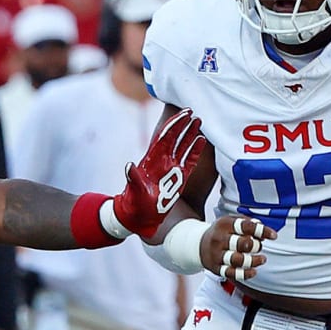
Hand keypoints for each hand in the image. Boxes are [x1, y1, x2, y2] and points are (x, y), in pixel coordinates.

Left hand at [114, 108, 205, 238]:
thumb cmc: (135, 204)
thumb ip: (134, 178)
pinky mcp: (180, 178)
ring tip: (199, 121)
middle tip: (194, 112)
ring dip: (191, 134)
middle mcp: (163, 161)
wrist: (139, 217)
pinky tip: (202, 140)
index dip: (174, 124)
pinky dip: (196, 150)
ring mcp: (172, 168)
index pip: (165, 137)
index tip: (184, 114)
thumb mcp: (134, 191)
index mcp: (153, 160)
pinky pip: (189, 160)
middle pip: (175, 138)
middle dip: (184, 124)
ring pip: (183, 146)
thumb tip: (128, 165)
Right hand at [202, 215, 276, 280]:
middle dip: (256, 245)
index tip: (273, 236)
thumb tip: (263, 231)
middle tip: (259, 246)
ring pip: (238, 260)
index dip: (262, 231)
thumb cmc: (221, 232)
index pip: (246, 226)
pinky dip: (245, 274)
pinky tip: (254, 271)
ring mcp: (217, 254)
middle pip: (242, 243)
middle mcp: (219, 239)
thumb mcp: (231, 221)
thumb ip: (248, 223)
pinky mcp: (216, 268)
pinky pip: (232, 273)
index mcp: (224, 224)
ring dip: (253, 261)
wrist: (198, 244)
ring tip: (262, 259)